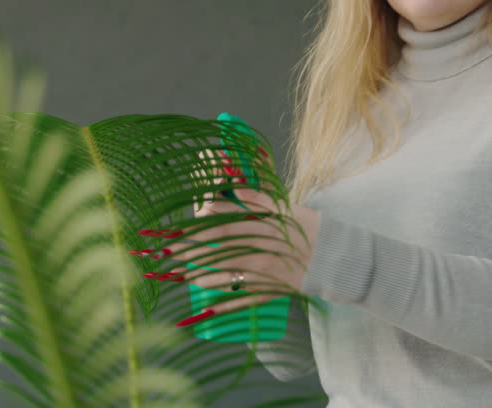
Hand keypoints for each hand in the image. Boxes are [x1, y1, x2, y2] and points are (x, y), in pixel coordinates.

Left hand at [135, 148, 320, 326]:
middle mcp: (257, 249)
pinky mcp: (268, 291)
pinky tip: (202, 310)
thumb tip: (228, 181)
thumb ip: (251, 195)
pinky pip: (240, 300)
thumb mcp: (278, 205)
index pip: (218, 225)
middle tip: (162, 257)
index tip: (169, 234)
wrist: (329, 254)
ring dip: (198, 277)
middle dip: (186, 253)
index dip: (192, 229)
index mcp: (258, 224)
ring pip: (223, 276)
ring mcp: (262, 273)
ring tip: (177, 276)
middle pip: (215, 250)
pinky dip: (220, 307)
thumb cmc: (300, 226)